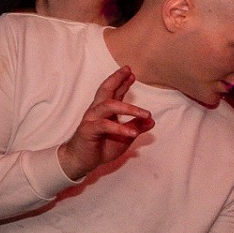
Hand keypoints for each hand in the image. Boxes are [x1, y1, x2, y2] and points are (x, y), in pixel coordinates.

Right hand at [57, 66, 152, 181]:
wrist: (81, 161)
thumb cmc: (101, 147)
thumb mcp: (124, 137)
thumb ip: (136, 127)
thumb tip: (152, 121)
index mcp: (105, 111)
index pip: (114, 92)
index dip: (122, 82)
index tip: (131, 73)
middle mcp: (97, 111)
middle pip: (106, 90)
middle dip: (117, 80)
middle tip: (129, 72)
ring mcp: (91, 119)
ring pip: (108, 106)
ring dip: (128, 108)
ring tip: (146, 114)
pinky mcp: (88, 129)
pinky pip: (104, 125)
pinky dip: (120, 128)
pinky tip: (132, 132)